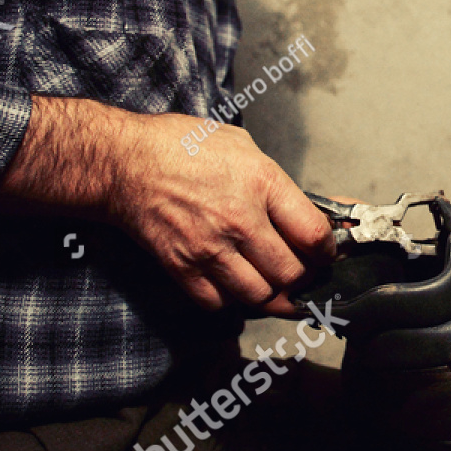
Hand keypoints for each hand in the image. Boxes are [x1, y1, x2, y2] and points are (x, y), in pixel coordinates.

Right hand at [0, 96, 346, 316]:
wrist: (124, 161)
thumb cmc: (180, 146)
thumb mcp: (243, 146)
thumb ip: (276, 182)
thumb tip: (303, 210)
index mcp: (263, 184)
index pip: (314, 235)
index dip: (326, 251)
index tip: (323, 253)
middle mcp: (241, 220)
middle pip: (292, 274)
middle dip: (301, 277)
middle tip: (298, 272)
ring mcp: (210, 248)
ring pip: (259, 296)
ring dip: (267, 292)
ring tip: (266, 280)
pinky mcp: (183, 268)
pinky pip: (219, 304)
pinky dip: (228, 301)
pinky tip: (230, 283)